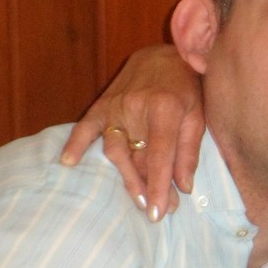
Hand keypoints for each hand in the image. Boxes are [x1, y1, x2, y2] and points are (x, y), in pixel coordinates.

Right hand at [60, 44, 204, 221]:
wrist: (167, 54)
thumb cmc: (188, 88)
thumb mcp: (199, 116)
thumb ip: (190, 151)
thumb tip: (185, 187)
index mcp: (165, 109)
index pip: (160, 155)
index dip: (160, 185)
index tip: (160, 211)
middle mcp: (136, 108)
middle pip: (137, 157)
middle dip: (148, 188)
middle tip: (157, 213)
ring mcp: (116, 106)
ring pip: (115, 150)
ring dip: (126, 177)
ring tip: (138, 201)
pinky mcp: (102, 104)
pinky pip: (85, 126)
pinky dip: (76, 143)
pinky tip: (68, 162)